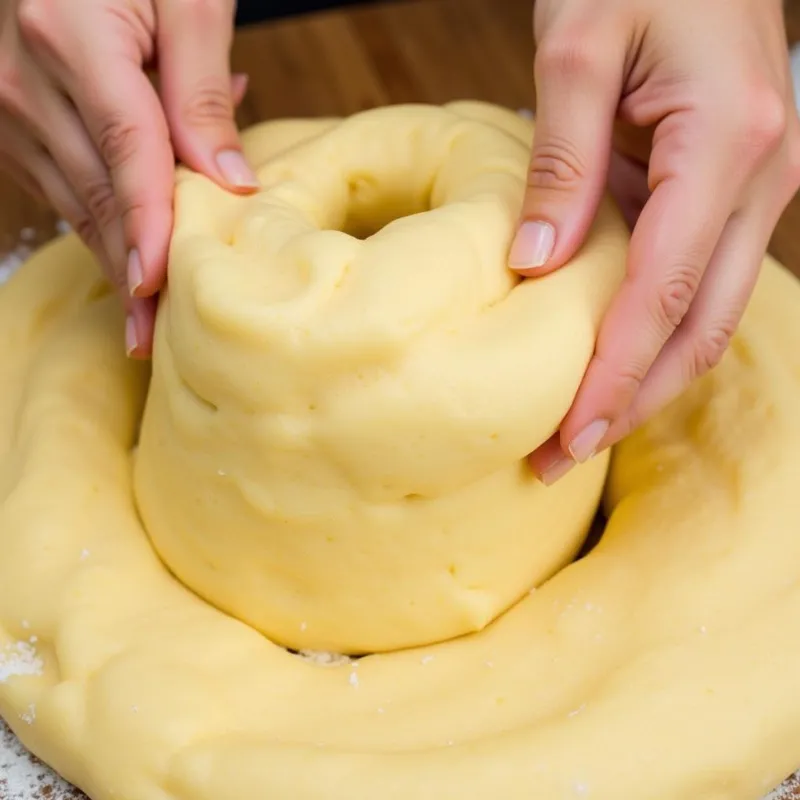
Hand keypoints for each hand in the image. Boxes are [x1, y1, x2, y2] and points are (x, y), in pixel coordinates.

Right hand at [0, 0, 255, 357]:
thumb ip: (202, 90)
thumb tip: (227, 180)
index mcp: (68, 37)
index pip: (124, 150)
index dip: (147, 223)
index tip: (159, 284)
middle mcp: (24, 78)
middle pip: (97, 192)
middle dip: (131, 269)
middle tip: (157, 335)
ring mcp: (7, 102)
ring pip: (75, 202)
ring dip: (116, 259)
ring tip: (152, 315)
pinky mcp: (12, 121)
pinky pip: (61, 187)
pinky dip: (104, 221)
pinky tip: (140, 245)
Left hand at [510, 0, 799, 484]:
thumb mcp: (578, 43)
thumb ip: (558, 157)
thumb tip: (534, 263)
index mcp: (726, 142)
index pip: (662, 291)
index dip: (613, 373)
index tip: (566, 433)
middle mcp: (762, 178)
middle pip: (697, 328)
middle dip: (631, 402)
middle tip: (559, 457)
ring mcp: (760, 191)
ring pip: (709, 319)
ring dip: (647, 382)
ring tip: (580, 432)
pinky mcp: (736, 196)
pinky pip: (701, 287)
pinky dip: (657, 339)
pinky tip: (610, 368)